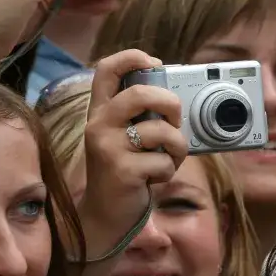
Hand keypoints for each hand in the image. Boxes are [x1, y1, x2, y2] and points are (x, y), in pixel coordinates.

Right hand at [77, 49, 187, 259]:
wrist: (104, 218)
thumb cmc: (122, 173)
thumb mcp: (122, 138)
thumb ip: (138, 116)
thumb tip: (172, 96)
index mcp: (99, 112)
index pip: (106, 69)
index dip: (132, 57)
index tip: (156, 63)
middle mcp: (99, 125)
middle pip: (140, 93)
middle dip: (169, 104)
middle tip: (174, 120)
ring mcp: (108, 148)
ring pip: (160, 131)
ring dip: (177, 147)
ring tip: (167, 159)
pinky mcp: (122, 171)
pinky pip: (163, 161)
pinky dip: (167, 171)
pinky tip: (154, 179)